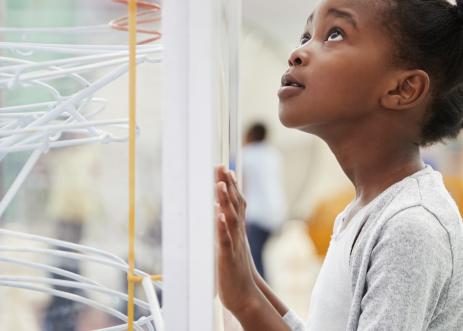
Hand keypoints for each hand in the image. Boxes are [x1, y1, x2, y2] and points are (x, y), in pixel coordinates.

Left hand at [215, 165, 261, 314]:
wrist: (245, 296)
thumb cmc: (235, 272)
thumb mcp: (230, 246)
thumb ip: (226, 230)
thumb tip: (217, 212)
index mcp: (238, 232)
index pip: (237, 205)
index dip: (232, 187)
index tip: (226, 169)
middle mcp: (238, 235)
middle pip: (235, 206)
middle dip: (228, 186)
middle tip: (222, 167)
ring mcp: (234, 246)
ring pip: (231, 220)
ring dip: (226, 202)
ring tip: (220, 184)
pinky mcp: (227, 258)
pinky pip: (225, 241)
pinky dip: (222, 228)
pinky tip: (218, 216)